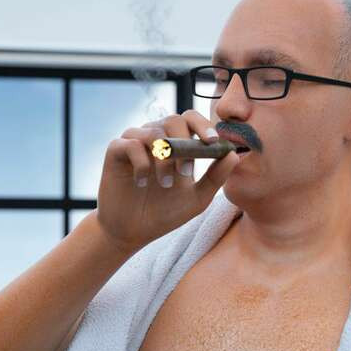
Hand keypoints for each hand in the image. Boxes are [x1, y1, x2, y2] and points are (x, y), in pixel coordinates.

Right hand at [95, 109, 239, 250]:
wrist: (132, 231)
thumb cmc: (165, 213)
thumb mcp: (197, 198)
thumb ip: (216, 177)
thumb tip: (234, 154)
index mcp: (177, 143)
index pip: (191, 119)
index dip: (204, 125)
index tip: (213, 142)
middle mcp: (156, 137)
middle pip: (174, 120)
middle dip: (185, 144)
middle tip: (187, 173)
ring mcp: (135, 141)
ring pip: (154, 133)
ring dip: (165, 160)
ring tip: (166, 184)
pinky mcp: (115, 150)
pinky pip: (131, 144)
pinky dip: (142, 163)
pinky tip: (142, 183)